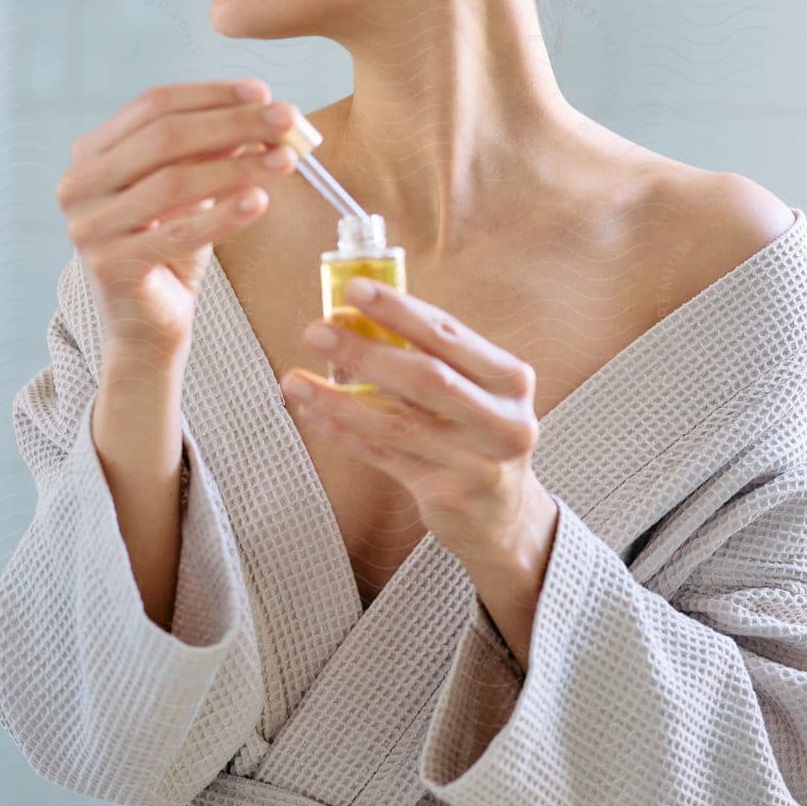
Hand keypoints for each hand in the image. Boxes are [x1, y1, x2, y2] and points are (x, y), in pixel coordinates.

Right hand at [55, 78, 300, 356]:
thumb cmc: (170, 251)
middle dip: (232, 123)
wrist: (147, 328)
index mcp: (92, 154)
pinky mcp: (110, 266)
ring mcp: (88, 227)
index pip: (153, 105)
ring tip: (287, 160)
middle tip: (287, 120)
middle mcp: (78, 185)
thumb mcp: (192, 191)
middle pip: (164, 137)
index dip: (211, 95)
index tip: (264, 92)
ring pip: (173, 182)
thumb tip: (262, 109)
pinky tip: (260, 201)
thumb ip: (213, 150)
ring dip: (238, 166)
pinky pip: (178, 234)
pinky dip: (223, 215)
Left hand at [280, 278, 546, 571]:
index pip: (449, 335)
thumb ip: (430, 358)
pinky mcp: (448, 495)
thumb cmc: (479, 435)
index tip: (355, 289)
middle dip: (365, 351)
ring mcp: (477, 462)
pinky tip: (316, 414)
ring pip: (396, 422)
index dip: (400, 310)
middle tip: (317, 331)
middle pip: (426, 378)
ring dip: (338, 398)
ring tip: (296, 380)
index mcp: (510, 381)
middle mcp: (503, 421)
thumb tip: (355, 319)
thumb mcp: (476, 392)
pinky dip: (345, 433)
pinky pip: (384, 456)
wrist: (503, 515)